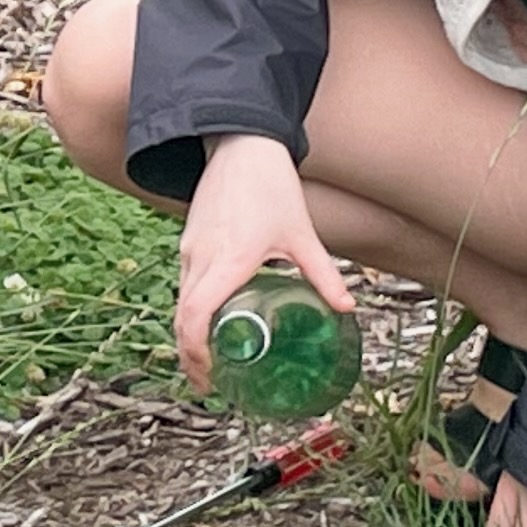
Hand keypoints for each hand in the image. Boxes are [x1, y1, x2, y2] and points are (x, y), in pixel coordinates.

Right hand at [172, 133, 355, 393]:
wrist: (240, 143)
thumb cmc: (269, 184)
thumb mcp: (301, 234)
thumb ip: (323, 273)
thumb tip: (346, 307)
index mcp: (228, 260)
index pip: (197, 317)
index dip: (196, 353)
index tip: (209, 378)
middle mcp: (202, 258)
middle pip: (182, 318)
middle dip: (191, 356)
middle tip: (210, 383)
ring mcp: (191, 248)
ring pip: (181, 301)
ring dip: (190, 333)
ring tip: (210, 360)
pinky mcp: (189, 240)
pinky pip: (185, 283)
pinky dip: (191, 309)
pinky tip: (211, 320)